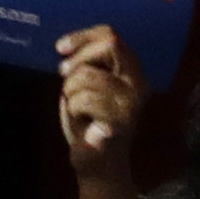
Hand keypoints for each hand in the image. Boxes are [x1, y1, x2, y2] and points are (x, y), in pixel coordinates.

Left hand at [55, 27, 145, 178]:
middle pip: (109, 46)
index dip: (83, 37)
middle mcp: (138, 84)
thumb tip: (67, 48)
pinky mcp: (121, 121)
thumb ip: (89, 64)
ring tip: (78, 108)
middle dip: (79, 63)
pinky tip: (84, 121)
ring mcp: (132, 103)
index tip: (61, 49)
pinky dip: (75, 110)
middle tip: (66, 80)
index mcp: (131, 72)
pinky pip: (86, 101)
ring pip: (88, 75)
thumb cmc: (91, 120)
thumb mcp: (91, 84)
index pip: (112, 36)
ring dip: (71, 92)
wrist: (99, 162)